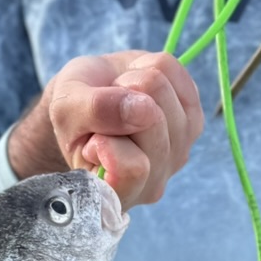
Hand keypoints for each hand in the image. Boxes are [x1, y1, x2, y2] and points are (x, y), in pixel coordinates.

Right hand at [9, 51, 201, 209]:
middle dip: (119, 98)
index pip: (132, 169)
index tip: (94, 139)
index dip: (108, 140)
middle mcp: (154, 181)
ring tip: (120, 98)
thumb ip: (95, 110)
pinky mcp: (194, 120)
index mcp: (116, 194)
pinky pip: (174, 71)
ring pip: (160, 89)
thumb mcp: (65, 108)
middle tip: (106, 111)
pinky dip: (149, 66)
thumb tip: (142, 109)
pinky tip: (138, 87)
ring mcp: (179, 152)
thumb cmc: (75, 113)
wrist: (91, 97)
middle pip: (150, 118)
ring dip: (132, 81)